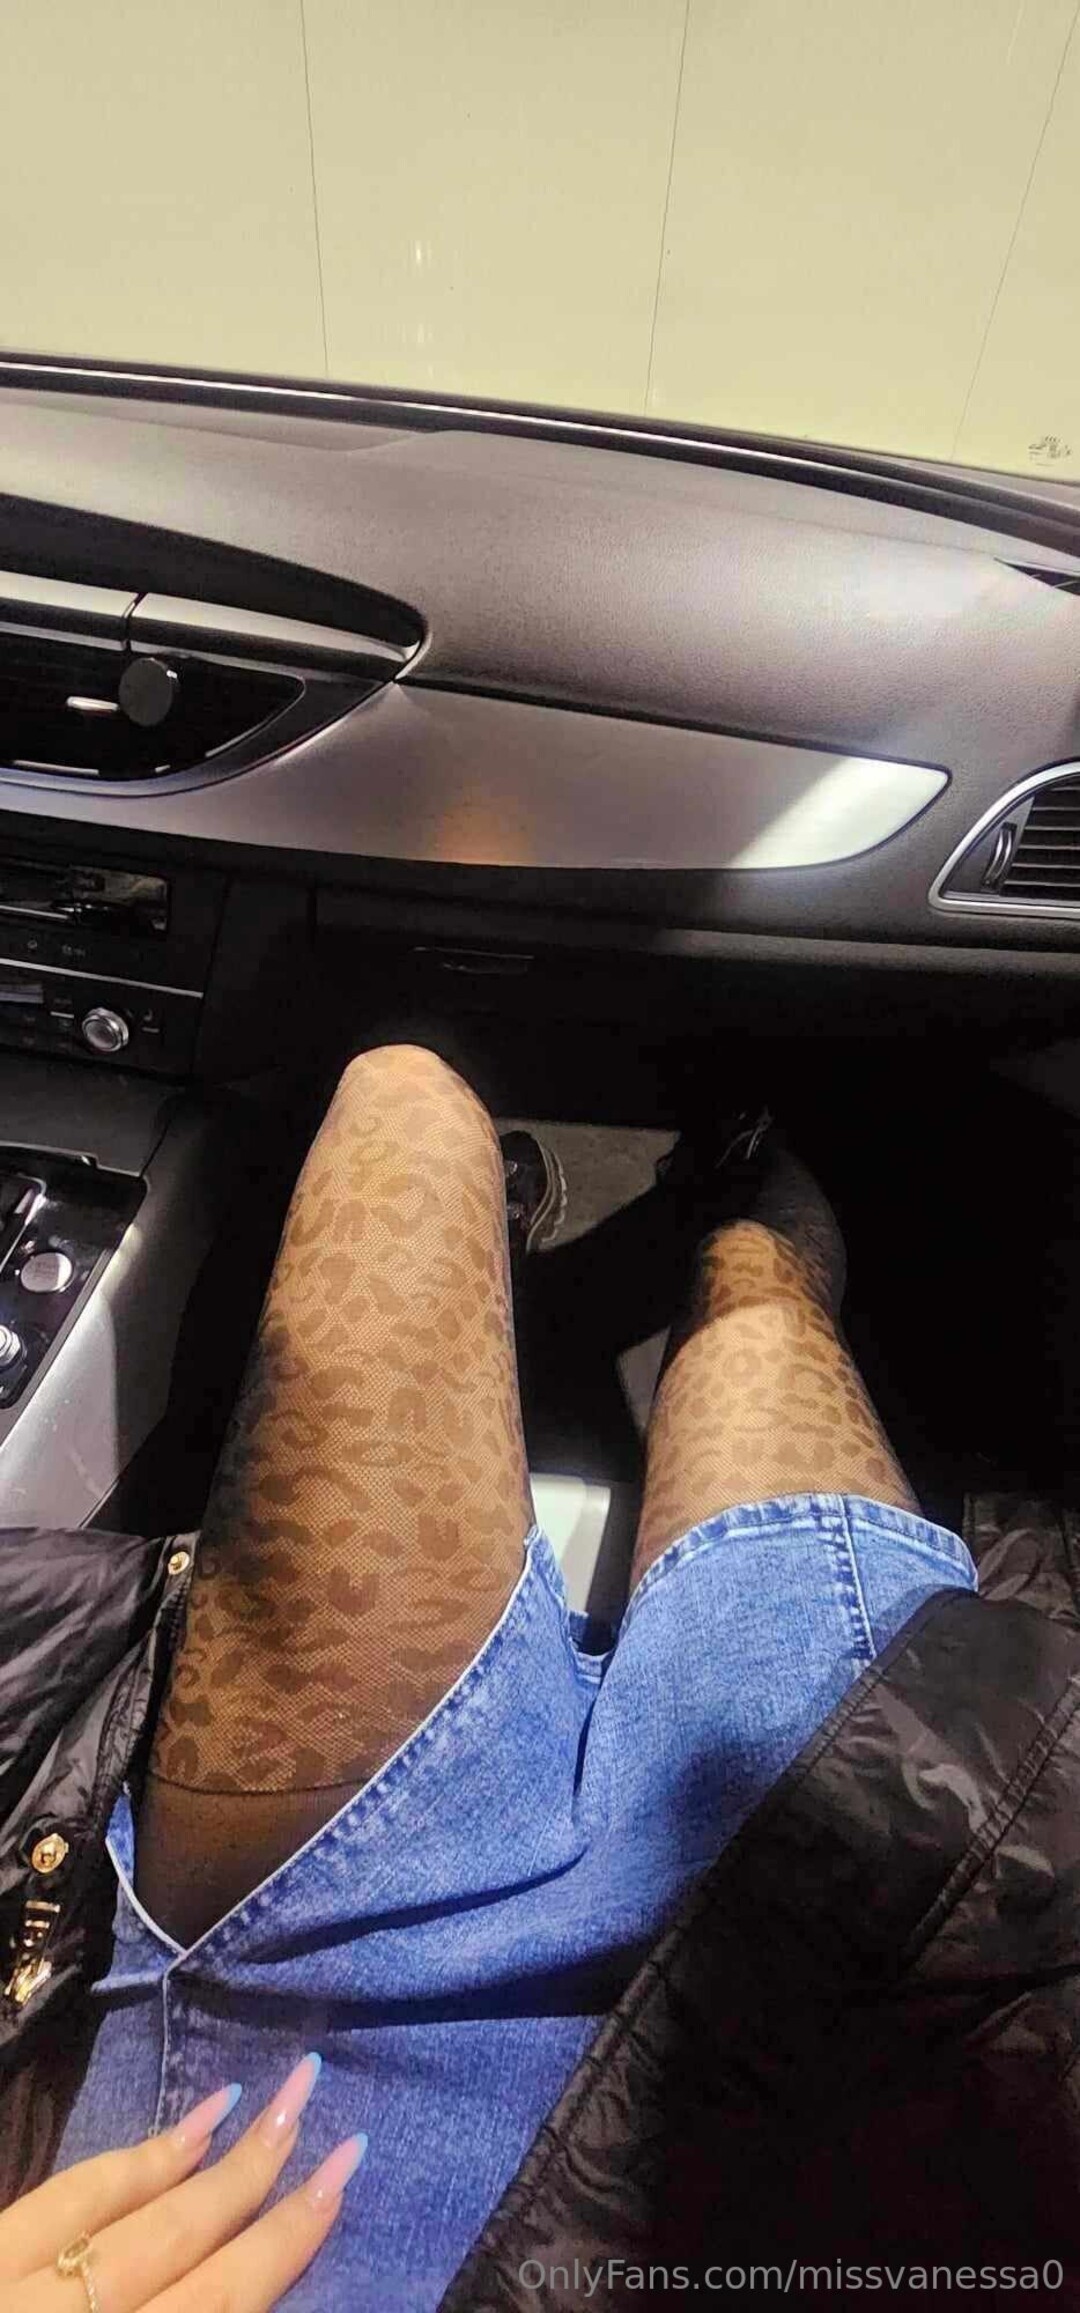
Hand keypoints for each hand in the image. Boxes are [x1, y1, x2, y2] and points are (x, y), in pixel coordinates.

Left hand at [0, 2053, 364, 2309]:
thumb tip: (242, 2299)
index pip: (222, 2305)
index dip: (286, 2238)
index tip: (344, 2173)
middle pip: (180, 2244)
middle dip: (257, 2173)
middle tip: (315, 2095)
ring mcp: (15, 2291)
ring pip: (120, 2214)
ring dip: (196, 2156)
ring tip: (261, 2102)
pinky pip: (56, 2202)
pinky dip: (119, 2167)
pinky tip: (166, 2138)